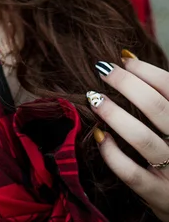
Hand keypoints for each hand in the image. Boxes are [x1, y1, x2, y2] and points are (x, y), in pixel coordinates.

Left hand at [86, 51, 168, 220]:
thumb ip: (159, 94)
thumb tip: (128, 58)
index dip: (146, 70)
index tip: (123, 59)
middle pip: (156, 107)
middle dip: (126, 84)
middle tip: (102, 69)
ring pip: (143, 139)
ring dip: (115, 115)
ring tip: (94, 98)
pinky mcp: (158, 195)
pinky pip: (132, 174)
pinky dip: (112, 154)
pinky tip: (98, 135)